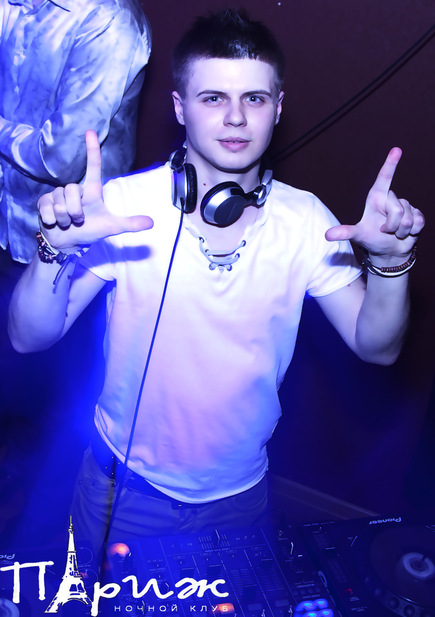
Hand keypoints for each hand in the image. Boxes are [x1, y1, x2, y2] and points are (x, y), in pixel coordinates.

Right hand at [38, 130, 152, 249]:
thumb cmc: (90, 231)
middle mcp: (75, 189)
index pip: (93, 166)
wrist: (67, 243)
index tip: (90, 132)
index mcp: (92, 190)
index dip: (92, 149)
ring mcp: (58, 194)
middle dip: (75, 212)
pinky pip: (47, 208)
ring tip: (67, 223)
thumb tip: (152, 223)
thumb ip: (130, 224)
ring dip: (64, 218)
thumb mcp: (111, 228)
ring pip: (60, 202)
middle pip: (72, 190)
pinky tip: (54, 222)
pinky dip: (51, 219)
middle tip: (78, 221)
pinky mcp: (44, 202)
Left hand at [325, 148, 424, 259]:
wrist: (389, 252)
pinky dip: (412, 232)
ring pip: (408, 218)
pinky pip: (419, 221)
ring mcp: (406, 207)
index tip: (396, 149)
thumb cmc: (372, 240)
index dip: (390, 164)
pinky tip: (407, 234)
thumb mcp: (358, 235)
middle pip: (397, 209)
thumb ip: (345, 232)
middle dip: (391, 226)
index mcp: (377, 198)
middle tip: (384, 231)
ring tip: (394, 233)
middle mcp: (391, 199)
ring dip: (401, 231)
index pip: (384, 178)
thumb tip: (327, 235)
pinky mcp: (417, 215)